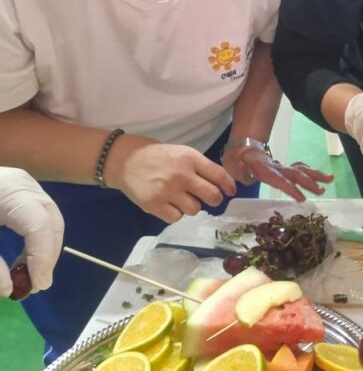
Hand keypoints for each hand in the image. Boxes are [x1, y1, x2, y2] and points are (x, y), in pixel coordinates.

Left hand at [0, 168, 64, 295]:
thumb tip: (7, 289)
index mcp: (9, 191)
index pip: (39, 225)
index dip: (42, 257)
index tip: (36, 287)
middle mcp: (23, 184)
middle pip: (51, 222)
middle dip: (47, 257)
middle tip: (35, 286)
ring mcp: (24, 185)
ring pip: (49, 221)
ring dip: (43, 251)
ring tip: (27, 276)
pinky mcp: (20, 191)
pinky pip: (39, 217)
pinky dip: (35, 241)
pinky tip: (22, 260)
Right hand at [106, 137, 236, 222]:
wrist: (124, 160)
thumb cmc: (157, 156)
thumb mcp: (181, 152)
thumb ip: (199, 166)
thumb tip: (221, 183)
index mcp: (190, 158)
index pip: (219, 175)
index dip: (229, 186)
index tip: (230, 191)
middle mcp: (181, 175)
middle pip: (212, 196)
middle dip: (215, 199)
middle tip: (210, 198)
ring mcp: (168, 191)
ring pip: (195, 210)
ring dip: (191, 206)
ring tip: (181, 198)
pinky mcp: (154, 205)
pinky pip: (176, 218)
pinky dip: (175, 213)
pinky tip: (168, 204)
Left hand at [222, 146, 333, 202]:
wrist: (243, 150)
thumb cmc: (237, 162)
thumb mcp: (234, 166)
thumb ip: (239, 171)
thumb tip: (243, 175)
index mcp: (265, 171)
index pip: (280, 180)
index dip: (291, 188)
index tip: (302, 198)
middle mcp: (277, 169)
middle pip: (296, 174)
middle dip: (310, 183)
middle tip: (322, 191)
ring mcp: (282, 168)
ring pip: (302, 170)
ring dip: (316, 175)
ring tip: (330, 179)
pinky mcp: (285, 169)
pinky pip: (300, 169)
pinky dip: (311, 172)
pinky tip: (322, 177)